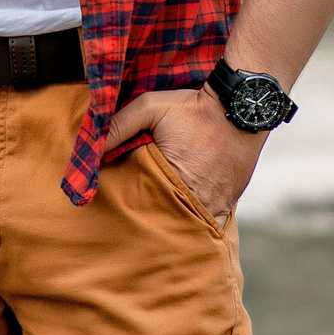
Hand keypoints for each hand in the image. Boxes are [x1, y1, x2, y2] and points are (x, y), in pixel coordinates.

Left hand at [104, 86, 267, 223]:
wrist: (241, 107)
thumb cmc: (193, 108)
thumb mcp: (150, 107)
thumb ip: (119, 126)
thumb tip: (92, 148)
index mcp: (174, 179)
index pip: (145, 208)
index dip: (133, 212)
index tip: (120, 213)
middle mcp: (199, 199)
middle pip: (170, 223)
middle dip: (155, 225)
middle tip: (139, 225)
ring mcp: (218, 204)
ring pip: (192, 227)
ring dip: (178, 225)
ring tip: (162, 223)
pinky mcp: (230, 201)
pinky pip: (212, 223)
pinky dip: (199, 223)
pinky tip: (188, 219)